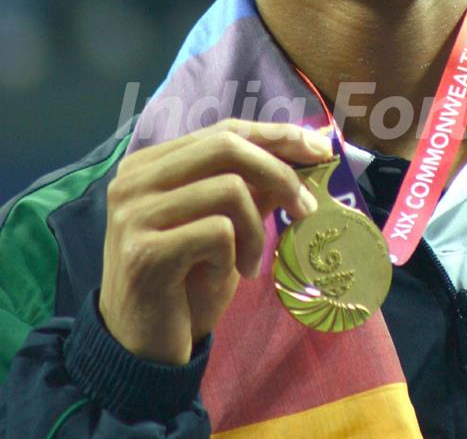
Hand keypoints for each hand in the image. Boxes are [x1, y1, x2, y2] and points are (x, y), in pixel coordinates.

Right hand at [99, 119, 331, 364]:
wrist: (145, 350)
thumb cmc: (188, 281)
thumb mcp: (228, 225)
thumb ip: (255, 186)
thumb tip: (305, 150)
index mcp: (150, 164)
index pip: (222, 130)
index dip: (274, 135)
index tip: (318, 148)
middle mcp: (133, 180)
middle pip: (226, 147)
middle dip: (279, 172)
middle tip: (307, 207)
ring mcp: (134, 214)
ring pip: (228, 189)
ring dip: (257, 230)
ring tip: (252, 262)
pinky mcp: (145, 253)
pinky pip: (218, 232)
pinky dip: (235, 255)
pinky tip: (225, 277)